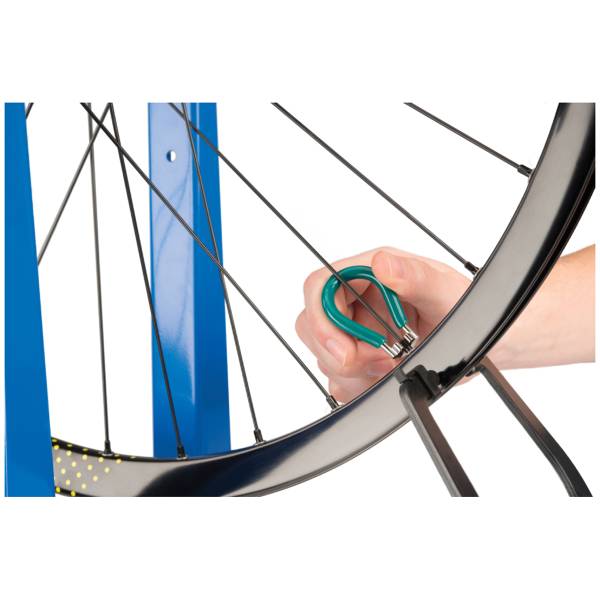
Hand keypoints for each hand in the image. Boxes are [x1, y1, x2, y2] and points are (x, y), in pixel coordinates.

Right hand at [296, 247, 469, 402]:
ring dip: (355, 371)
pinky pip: (339, 379)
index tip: (343, 350)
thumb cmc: (469, 310)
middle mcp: (357, 300)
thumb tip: (382, 263)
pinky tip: (388, 376)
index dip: (321, 319)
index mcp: (370, 273)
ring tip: (393, 365)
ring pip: (324, 356)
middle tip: (373, 363)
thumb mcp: (445, 292)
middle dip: (336, 352)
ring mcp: (356, 332)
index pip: (320, 287)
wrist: (488, 345)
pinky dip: (360, 386)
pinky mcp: (361, 360)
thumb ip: (414, 276)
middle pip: (312, 324)